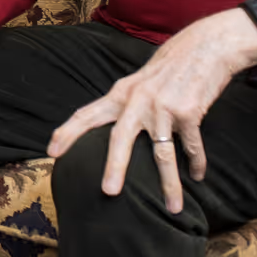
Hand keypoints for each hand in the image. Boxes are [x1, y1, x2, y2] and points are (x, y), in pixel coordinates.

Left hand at [45, 9, 256, 213]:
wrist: (205, 47)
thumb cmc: (168, 69)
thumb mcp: (138, 82)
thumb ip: (124, 104)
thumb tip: (109, 129)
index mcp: (120, 93)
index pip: (87, 114)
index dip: (68, 133)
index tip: (52, 152)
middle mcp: (137, 100)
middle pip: (120, 137)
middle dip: (114, 166)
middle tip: (108, 192)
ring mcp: (163, 107)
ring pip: (162, 154)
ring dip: (169, 184)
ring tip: (173, 208)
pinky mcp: (188, 112)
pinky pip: (191, 147)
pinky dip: (195, 164)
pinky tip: (196, 177)